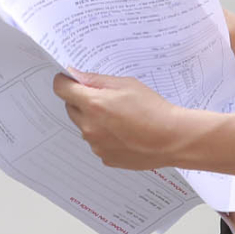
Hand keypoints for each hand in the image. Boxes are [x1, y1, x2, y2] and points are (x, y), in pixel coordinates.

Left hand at [51, 71, 185, 170]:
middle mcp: (89, 127)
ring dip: (93, 120)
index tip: (69, 79)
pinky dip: (104, 136)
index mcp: (93, 105)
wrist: (172, 138)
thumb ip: (96, 80)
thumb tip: (74, 75)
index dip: (64, 81)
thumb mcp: (125, 84)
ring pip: (84, 127)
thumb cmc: (153, 109)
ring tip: (119, 117)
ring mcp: (96, 145)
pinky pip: (96, 143)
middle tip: (103, 97)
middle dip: (81, 100)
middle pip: (71, 108)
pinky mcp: (105, 158)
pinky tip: (124, 132)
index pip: (62, 89)